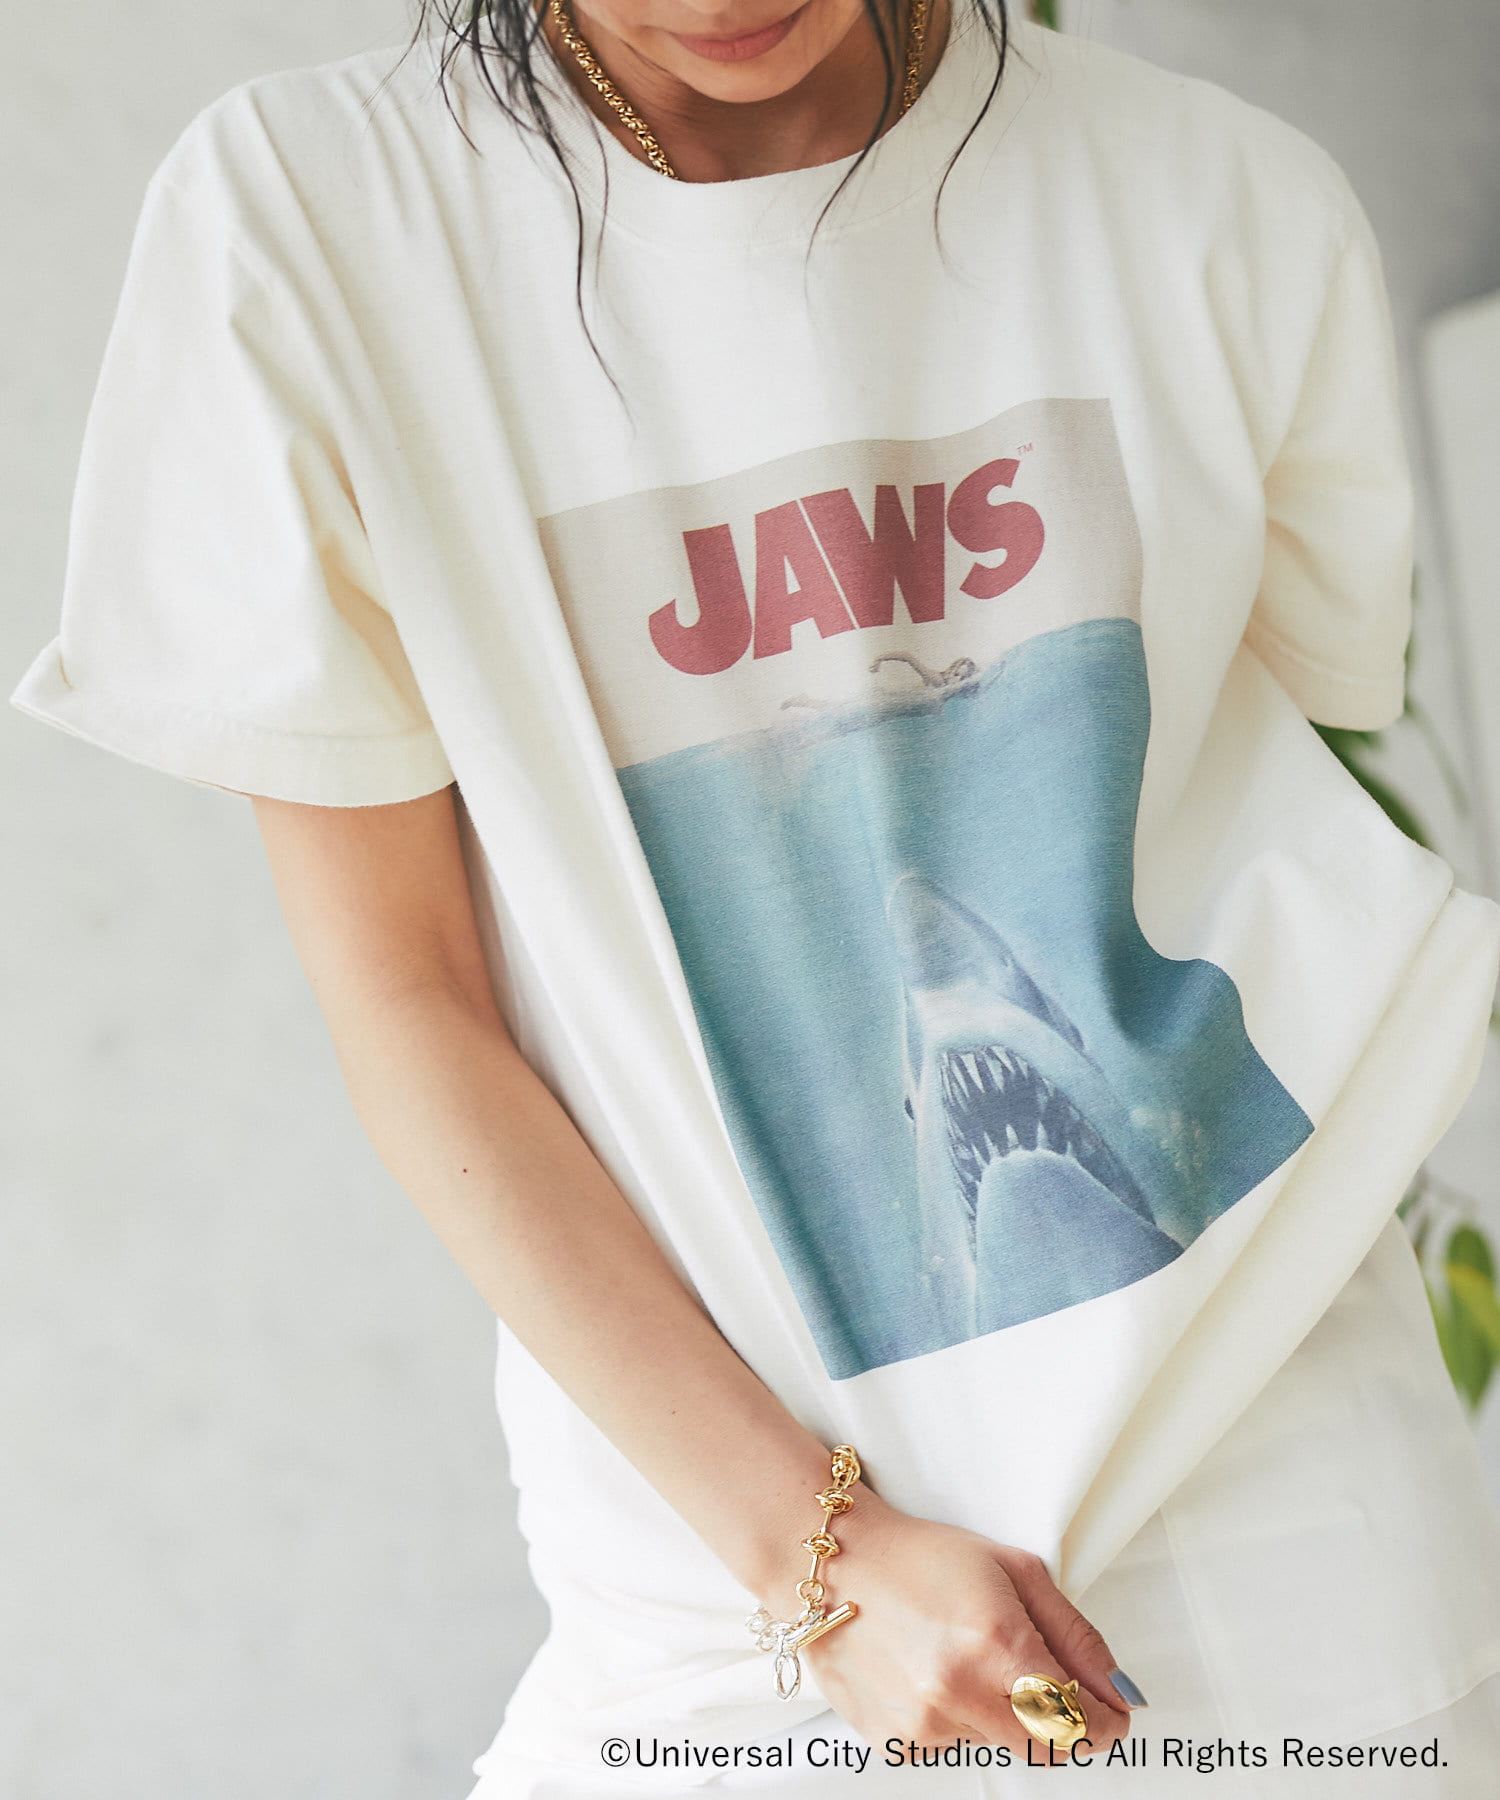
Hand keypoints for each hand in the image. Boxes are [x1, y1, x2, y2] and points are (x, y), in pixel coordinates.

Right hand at [798, 1495, 1132, 1765]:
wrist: (835, 1565)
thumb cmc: (922, 1557)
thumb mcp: (1014, 1570)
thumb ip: (1075, 1635)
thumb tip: (1119, 1689)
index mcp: (997, 1642)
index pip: (1077, 1718)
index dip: (1103, 1723)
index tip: (1111, 1718)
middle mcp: (961, 1692)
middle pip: (1044, 1745)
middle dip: (1059, 1721)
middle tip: (1047, 1684)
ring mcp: (925, 1723)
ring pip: (996, 1742)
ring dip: (1000, 1713)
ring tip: (966, 1656)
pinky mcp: (897, 1740)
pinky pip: (952, 1743)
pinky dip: (957, 1716)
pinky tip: (932, 1671)